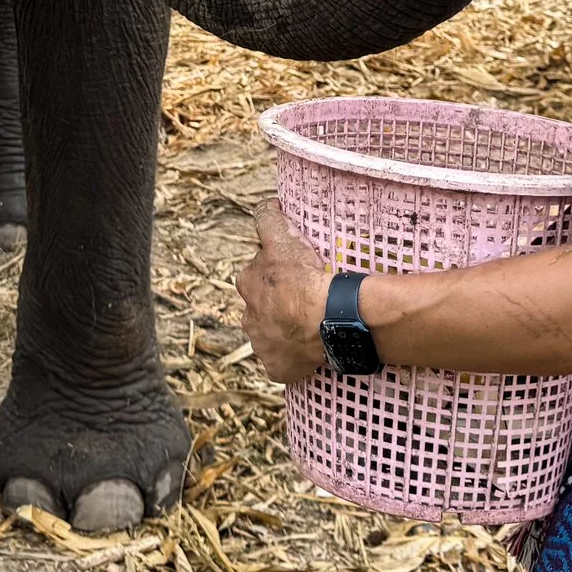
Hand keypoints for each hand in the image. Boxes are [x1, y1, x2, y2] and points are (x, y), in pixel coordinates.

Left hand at [236, 200, 330, 386]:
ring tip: (310, 327)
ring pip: (271, 335)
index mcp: (247, 284)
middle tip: (303, 301)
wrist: (325, 320)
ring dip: (285, 330)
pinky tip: (309, 350)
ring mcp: (262, 345)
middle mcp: (248, 317)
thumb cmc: (303, 277)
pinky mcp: (276, 367)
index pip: (257, 275)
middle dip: (277, 304)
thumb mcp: (283, 238)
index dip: (276, 273)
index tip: (294, 274)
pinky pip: (283, 362)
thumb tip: (267, 204)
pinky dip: (293, 357)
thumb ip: (269, 218)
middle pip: (262, 306)